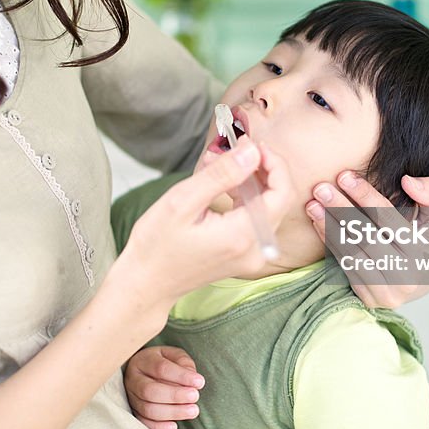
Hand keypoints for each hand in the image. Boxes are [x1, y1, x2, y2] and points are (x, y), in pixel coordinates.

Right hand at [114, 137, 294, 317]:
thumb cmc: (157, 245)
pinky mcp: (245, 255)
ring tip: (216, 165)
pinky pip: (255, 219)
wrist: (147, 282)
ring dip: (248, 181)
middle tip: (233, 149)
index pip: (281, 194)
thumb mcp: (183, 201)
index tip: (253, 145)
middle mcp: (255, 249)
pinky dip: (243, 198)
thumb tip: (251, 152)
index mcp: (242, 236)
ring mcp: (252, 255)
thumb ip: (221, 175)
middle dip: (258, 169)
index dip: (274, 164)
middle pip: (277, 199)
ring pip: (266, 206)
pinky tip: (220, 186)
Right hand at [124, 346, 203, 428]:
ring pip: (148, 409)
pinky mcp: (134, 413)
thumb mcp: (175, 356)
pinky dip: (159, 427)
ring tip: (193, 411)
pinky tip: (174, 426)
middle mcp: (133, 379)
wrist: (146, 372)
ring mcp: (131, 397)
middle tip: (195, 396)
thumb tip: (193, 382)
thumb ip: (184, 364)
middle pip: (150, 391)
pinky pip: (144, 424)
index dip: (181, 376)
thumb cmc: (165, 362)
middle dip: (175, 396)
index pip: (161, 368)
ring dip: (172, 412)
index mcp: (143, 360)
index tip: (200, 382)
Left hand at [305, 172, 428, 308]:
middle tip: (321, 188)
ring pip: (352, 253)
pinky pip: (345, 265)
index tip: (345, 176)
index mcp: (425, 252)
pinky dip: (330, 242)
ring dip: (330, 226)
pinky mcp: (369, 297)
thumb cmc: (424, 242)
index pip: (389, 220)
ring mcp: (387, 290)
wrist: (418, 283)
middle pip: (367, 237)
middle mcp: (407, 275)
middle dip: (342, 210)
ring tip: (313, 204)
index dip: (366, 197)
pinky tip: (318, 222)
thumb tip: (408, 180)